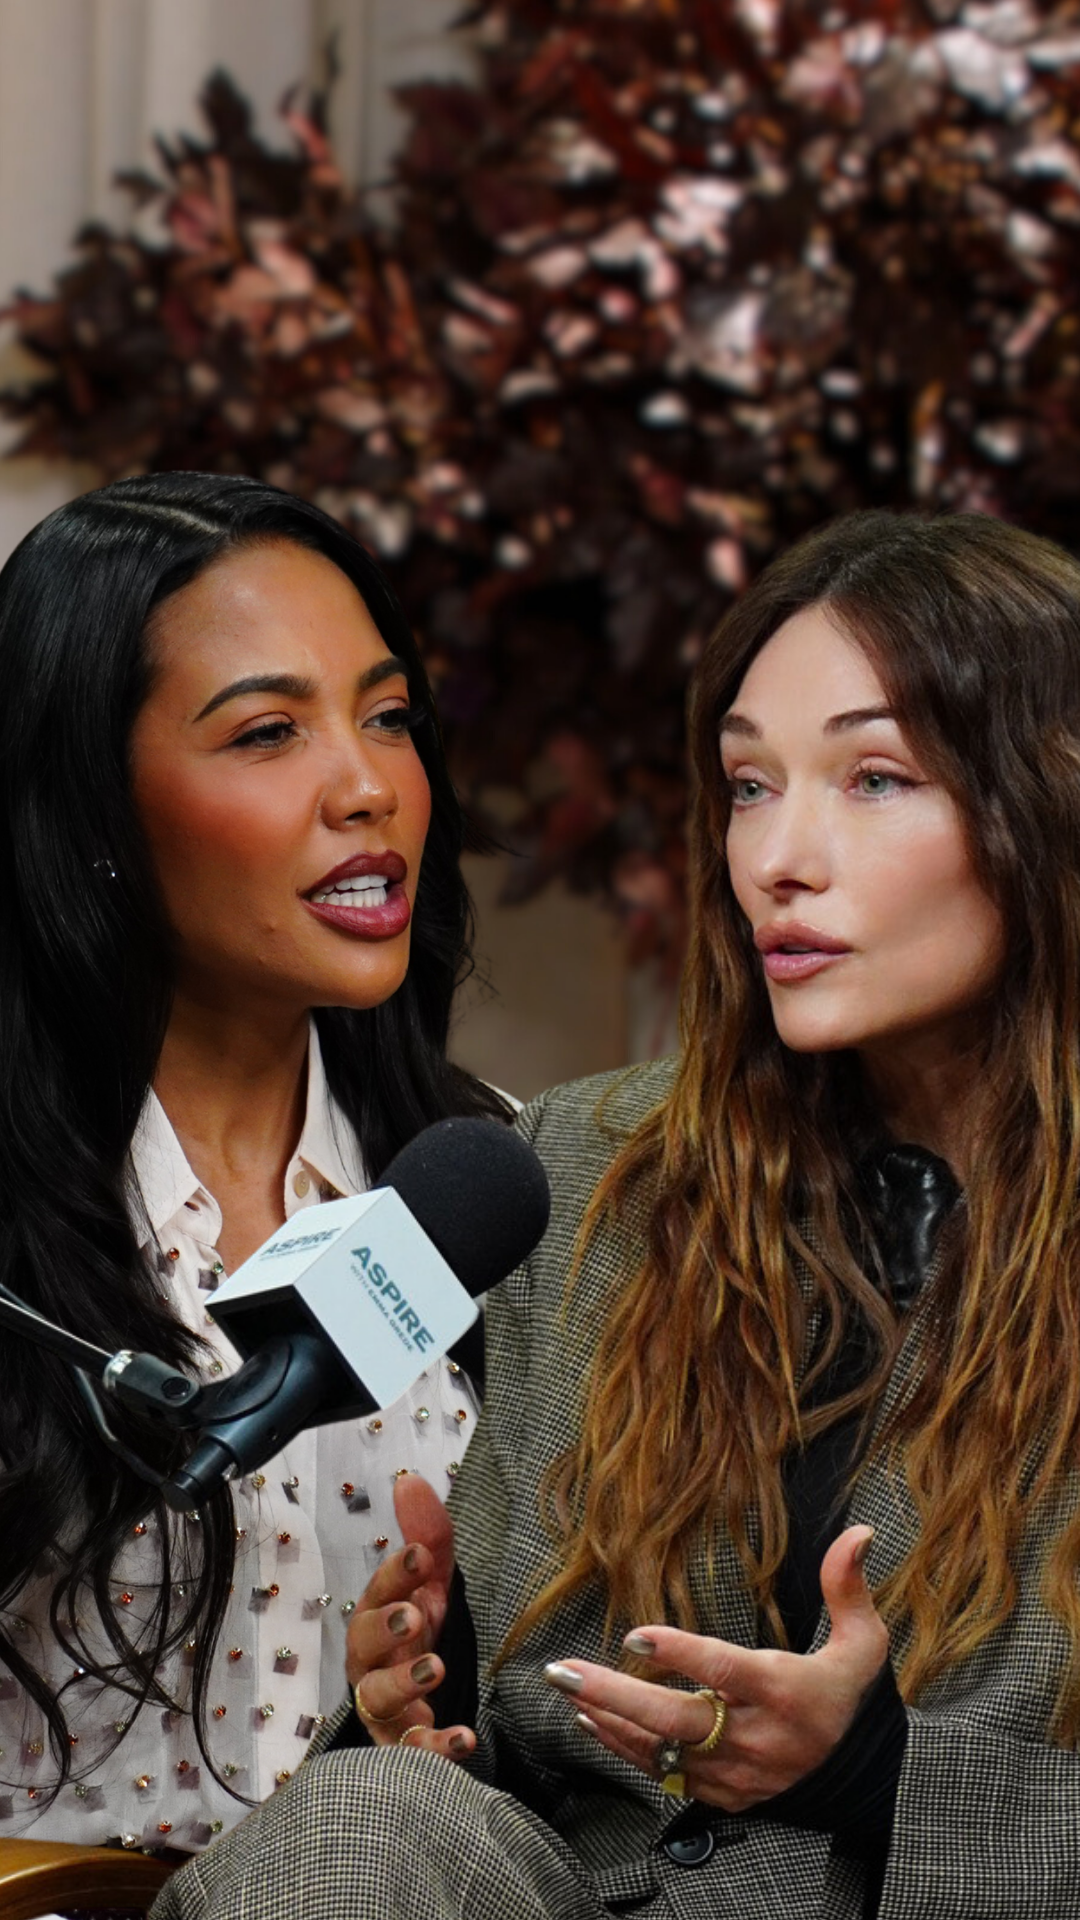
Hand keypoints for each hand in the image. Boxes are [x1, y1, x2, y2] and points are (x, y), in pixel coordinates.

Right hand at [344, 1473, 475, 1761]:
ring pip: (379, 1698)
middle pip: (363, 1644)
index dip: (395, 1573)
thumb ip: (427, 1535)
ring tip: (438, 1668)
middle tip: (415, 1613)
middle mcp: (373, 1663)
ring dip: (405, 1682)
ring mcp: (385, 1709)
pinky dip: (435, 1748)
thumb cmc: (422, 1638)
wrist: (426, 1707)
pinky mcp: (403, 1748)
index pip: (378, 1591)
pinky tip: (464, 1740)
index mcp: (380, 1619)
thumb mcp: (434, 1586)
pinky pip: (412, 1751)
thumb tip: (410, 1478)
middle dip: (385, 1627)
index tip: (420, 1554)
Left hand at [544, 1525, 887, 1812]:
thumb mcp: (863, 1642)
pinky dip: (624, 1748)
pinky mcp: (722, 1793)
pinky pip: (664, 1774)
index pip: (726, 1671)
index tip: (635, 1634)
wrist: (858, 1779)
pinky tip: (592, 1721)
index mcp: (787, 1694)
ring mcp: (737, 1772)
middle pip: (677, 1719)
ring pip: (661, 1750)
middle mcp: (757, 1738)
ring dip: (609, 1719)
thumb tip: (858, 1532)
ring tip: (567, 1689)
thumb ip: (848, 1587)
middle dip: (614, 1694)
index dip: (681, 1653)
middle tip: (563, 1671)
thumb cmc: (847, 1695)